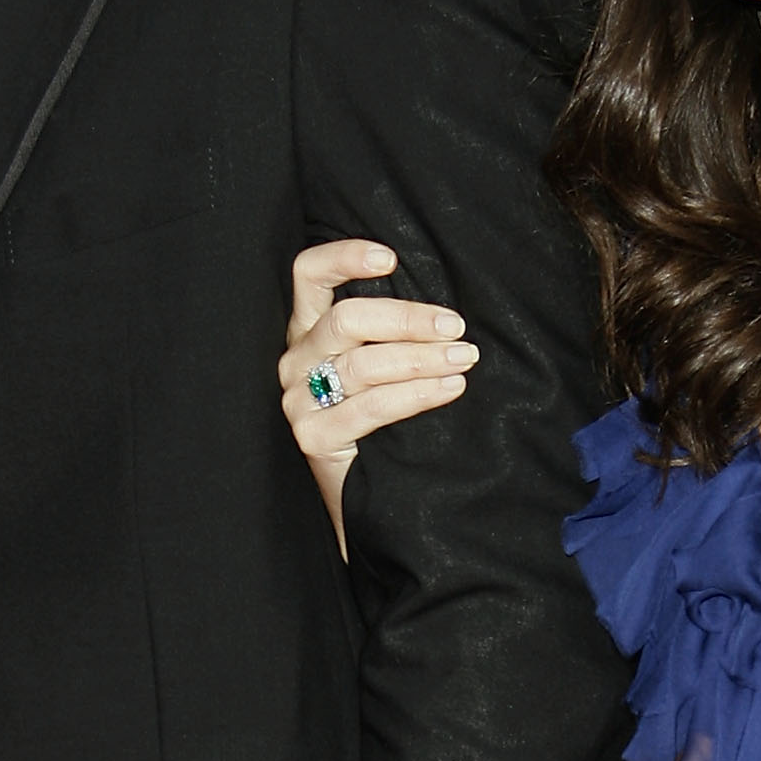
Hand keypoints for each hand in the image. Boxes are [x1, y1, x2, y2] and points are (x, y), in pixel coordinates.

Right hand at [280, 237, 477, 552]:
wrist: (369, 502)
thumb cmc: (384, 422)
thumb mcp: (382, 366)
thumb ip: (393, 332)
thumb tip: (446, 306)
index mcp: (309, 331)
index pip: (308, 276)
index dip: (344, 258)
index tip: (390, 257)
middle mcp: (296, 361)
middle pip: (347, 320)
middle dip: (409, 319)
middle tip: (456, 327)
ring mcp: (299, 401)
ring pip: (363, 364)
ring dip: (423, 357)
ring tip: (464, 358)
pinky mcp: (313, 438)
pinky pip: (371, 407)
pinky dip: (416, 395)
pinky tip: (450, 389)